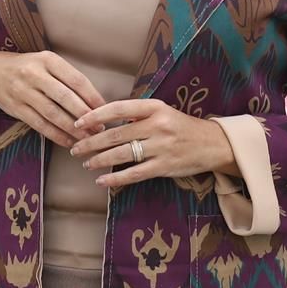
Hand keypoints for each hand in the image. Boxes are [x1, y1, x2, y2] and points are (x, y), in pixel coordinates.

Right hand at [0, 50, 105, 146]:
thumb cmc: (26, 67)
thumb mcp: (45, 62)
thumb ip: (67, 78)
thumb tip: (95, 102)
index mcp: (47, 59)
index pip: (76, 80)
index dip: (93, 97)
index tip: (106, 110)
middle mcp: (34, 74)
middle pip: (66, 98)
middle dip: (86, 116)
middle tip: (100, 128)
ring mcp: (23, 92)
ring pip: (53, 114)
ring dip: (73, 129)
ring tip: (88, 138)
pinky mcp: (15, 108)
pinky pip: (39, 124)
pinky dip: (56, 135)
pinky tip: (68, 141)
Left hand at [70, 99, 237, 188]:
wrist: (212, 144)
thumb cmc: (180, 126)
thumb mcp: (161, 112)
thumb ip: (136, 115)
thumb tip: (101, 122)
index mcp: (154, 107)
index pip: (118, 108)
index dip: (95, 116)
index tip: (78, 123)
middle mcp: (157, 125)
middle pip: (116, 134)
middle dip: (91, 142)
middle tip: (75, 148)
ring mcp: (162, 147)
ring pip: (122, 154)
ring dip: (99, 159)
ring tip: (86, 162)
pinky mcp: (165, 166)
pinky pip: (135, 173)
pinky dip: (115, 178)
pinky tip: (101, 180)